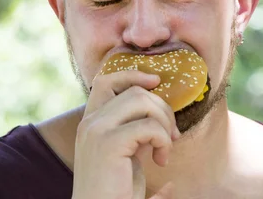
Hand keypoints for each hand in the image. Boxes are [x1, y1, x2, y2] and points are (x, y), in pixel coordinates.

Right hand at [72, 70, 179, 198]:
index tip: (156, 81)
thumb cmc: (116, 194)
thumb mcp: (127, 156)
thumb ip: (137, 133)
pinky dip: (163, 140)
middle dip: (162, 109)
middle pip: (135, 91)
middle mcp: (90, 123)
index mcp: (91, 123)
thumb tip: (165, 117)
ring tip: (165, 148)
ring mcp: (97, 131)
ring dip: (164, 123)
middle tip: (172, 136)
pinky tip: (160, 160)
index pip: (106, 81)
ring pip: (142, 100)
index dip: (133, 75)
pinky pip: (149, 126)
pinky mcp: (108, 144)